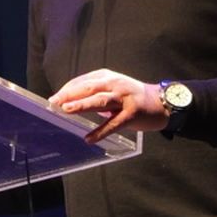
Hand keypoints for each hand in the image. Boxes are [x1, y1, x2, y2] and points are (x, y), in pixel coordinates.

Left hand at [49, 68, 167, 143]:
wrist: (161, 102)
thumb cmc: (133, 96)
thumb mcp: (113, 87)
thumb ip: (96, 91)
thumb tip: (71, 101)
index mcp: (108, 77)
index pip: (83, 81)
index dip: (68, 89)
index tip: (55, 97)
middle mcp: (115, 84)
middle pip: (89, 88)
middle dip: (70, 94)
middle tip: (54, 102)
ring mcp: (124, 98)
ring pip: (100, 100)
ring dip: (82, 104)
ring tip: (67, 110)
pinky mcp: (132, 114)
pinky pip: (113, 124)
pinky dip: (100, 132)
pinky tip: (89, 139)